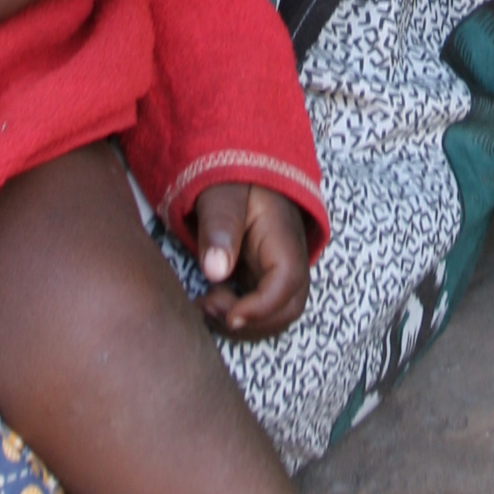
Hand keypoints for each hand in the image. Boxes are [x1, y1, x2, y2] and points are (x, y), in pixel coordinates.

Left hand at [194, 181, 312, 339]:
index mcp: (283, 235)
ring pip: (276, 314)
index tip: (229, 315)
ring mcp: (278, 269)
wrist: (238, 170)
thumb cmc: (230, 177)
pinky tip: (208, 302)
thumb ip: (219, 225)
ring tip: (204, 304)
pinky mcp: (263, 276)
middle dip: (250, 321)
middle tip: (208, 305)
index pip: (288, 281)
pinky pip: (261, 308)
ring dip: (242, 323)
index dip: (262, 308)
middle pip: (288, 307)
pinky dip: (236, 316)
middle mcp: (289, 257)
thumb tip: (215, 272)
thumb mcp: (221, 193)